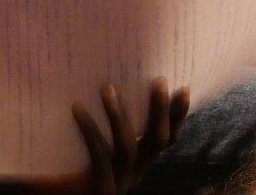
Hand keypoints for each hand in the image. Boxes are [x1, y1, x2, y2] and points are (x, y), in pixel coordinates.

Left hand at [0, 79, 190, 194]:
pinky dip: (90, 128)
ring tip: (106, 88)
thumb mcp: (95, 144)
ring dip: (118, 115)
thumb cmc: (71, 169)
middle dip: (161, 110)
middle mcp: (134, 172)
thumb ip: (104, 120)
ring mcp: (119, 182)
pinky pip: (99, 154)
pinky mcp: (100, 189)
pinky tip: (77, 108)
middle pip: (158, 141)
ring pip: (128, 146)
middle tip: (159, 80)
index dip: (178, 116)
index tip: (184, 88)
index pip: (166, 138)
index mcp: (138, 162)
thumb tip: (102, 72)